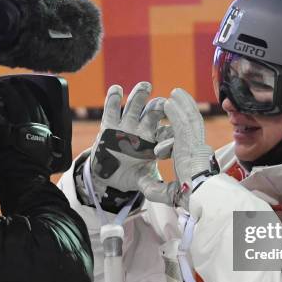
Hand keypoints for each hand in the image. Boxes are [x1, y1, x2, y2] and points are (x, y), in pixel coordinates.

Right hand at [0, 77, 53, 173]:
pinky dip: (40, 110)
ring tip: (23, 90)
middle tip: (12, 82)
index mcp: (15, 124)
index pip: (11, 99)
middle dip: (19, 89)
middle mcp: (31, 124)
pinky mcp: (49, 139)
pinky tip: (36, 107)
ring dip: (31, 97)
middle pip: (27, 100)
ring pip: (38, 107)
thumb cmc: (1, 168)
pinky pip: (46, 119)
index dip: (4, 89)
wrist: (23, 185)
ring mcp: (43, 131)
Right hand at [87, 81, 173, 207]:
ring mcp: (127, 125)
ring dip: (140, 95)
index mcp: (155, 143)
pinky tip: (116, 89)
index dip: (168, 137)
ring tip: (145, 87)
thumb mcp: (143, 181)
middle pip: (154, 114)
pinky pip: (112, 108)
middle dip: (158, 108)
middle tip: (161, 104)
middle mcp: (143, 131)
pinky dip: (113, 98)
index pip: (166, 136)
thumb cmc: (129, 175)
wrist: (108, 175)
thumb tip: (173, 195)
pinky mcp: (109, 124)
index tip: (167, 142)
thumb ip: (155, 186)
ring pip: (135, 106)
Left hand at [160, 88, 217, 208]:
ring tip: (174, 93)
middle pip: (191, 125)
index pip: (185, 141)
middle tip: (176, 99)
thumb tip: (141, 184)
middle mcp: (197, 149)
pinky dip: (178, 110)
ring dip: (182, 105)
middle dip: (184, 110)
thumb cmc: (189, 198)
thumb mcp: (167, 193)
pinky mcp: (192, 143)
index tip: (169, 127)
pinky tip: (170, 100)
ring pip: (190, 120)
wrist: (201, 197)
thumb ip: (153, 187)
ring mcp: (196, 145)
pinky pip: (184, 122)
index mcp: (193, 160)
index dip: (178, 131)